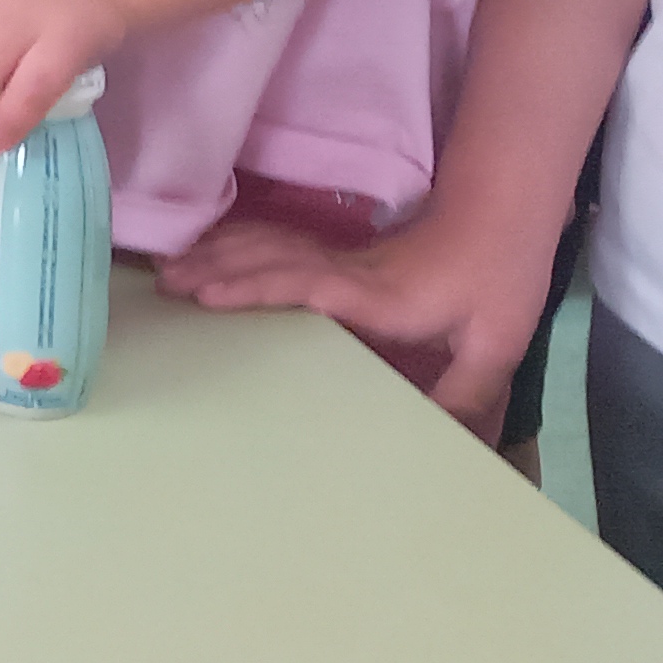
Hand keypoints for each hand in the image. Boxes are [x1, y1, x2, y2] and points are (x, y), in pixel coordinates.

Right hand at [157, 209, 543, 443]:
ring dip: (216, 253)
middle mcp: (348, 271)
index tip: (207, 296)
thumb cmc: (499, 279)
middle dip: (213, 270)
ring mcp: (340, 258)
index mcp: (379, 295)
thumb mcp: (497, 344)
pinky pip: (276, 245)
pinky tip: (211, 250)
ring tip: (168, 269)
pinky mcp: (338, 255)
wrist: (500, 218)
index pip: (307, 285)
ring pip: (267, 247)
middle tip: (161, 287)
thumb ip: (467, 393)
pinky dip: (235, 243)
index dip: (255, 288)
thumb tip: (440, 444)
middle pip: (270, 260)